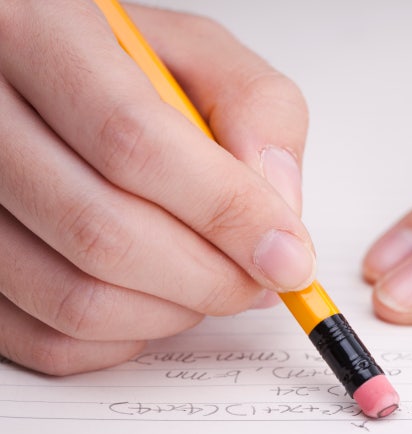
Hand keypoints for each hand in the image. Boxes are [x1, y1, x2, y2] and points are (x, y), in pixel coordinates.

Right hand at [0, 1, 312, 373]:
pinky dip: (126, 338)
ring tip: (213, 281)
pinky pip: (47, 338)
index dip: (225, 211)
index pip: (134, 143)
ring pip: (74, 298)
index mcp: (41, 34)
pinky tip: (158, 298)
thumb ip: (258, 114)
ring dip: (173, 312)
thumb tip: (277, 216)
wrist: (55, 83)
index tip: (287, 255)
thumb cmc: (128, 68)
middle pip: (102, 232)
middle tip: (259, 279)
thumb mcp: (204, 57)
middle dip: (210, 277)